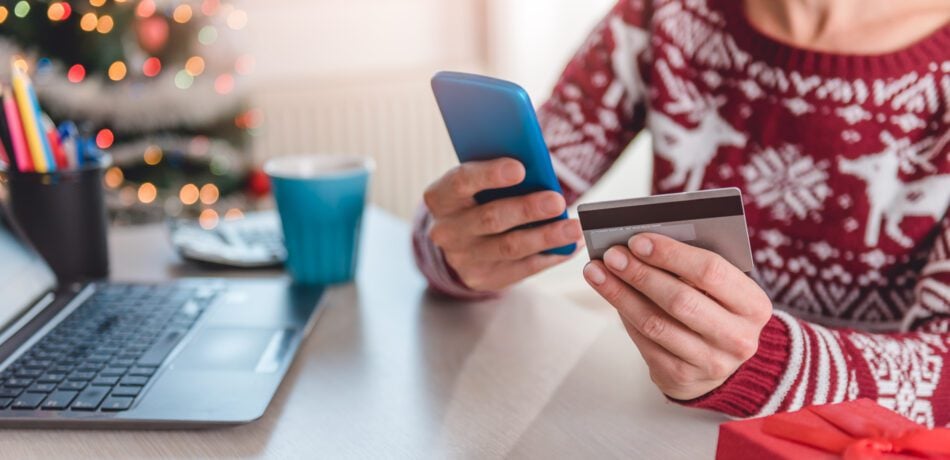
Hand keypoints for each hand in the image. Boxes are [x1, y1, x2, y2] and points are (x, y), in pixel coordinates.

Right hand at [423, 158, 582, 290]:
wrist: (460, 240)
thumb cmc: (477, 199)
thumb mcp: (478, 183)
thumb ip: (500, 175)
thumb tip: (540, 172)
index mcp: (439, 197)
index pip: (461, 182)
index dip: (490, 175)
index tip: (520, 168)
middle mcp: (445, 231)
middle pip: (490, 218)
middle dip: (527, 209)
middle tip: (558, 201)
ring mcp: (462, 259)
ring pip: (509, 247)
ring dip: (546, 237)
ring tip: (573, 228)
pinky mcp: (481, 279)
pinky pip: (521, 269)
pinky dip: (549, 256)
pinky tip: (570, 246)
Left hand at [582, 233, 771, 399]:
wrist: (720, 362)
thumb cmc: (716, 309)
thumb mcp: (721, 288)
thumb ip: (693, 265)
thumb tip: (641, 242)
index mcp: (753, 305)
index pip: (711, 271)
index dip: (670, 254)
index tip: (637, 240)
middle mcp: (737, 337)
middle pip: (680, 300)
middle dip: (640, 274)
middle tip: (612, 255)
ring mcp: (710, 362)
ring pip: (656, 323)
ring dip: (620, 294)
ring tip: (597, 271)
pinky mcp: (680, 376)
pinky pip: (644, 342)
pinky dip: (622, 314)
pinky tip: (609, 294)